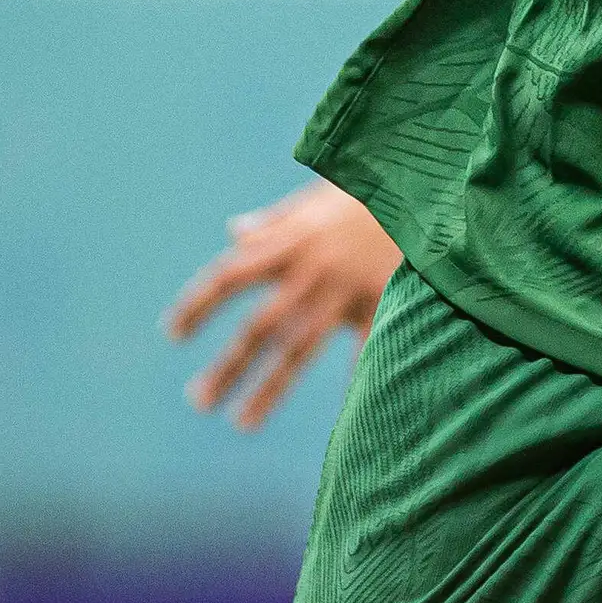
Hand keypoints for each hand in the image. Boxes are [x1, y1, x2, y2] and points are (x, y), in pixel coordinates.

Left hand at [162, 177, 402, 430]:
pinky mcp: (383, 299)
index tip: (172, 333)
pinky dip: (353, 382)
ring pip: (301, 346)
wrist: (429, 180)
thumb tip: (233, 232)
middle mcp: (312, 269)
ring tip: (241, 422)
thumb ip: (275, 221)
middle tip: (198, 401)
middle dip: (229, 364)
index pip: (230, 274)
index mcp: (291, 241)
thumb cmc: (371, 189)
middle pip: (261, 325)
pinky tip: (342, 419)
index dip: (199, 303)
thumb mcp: (318, 196)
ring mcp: (347, 288)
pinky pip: (364, 347)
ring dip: (269, 387)